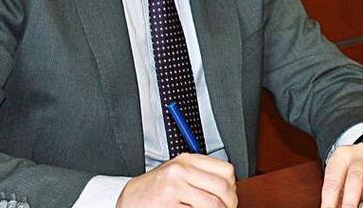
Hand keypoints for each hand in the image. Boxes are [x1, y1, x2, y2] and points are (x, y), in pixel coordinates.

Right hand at [117, 153, 236, 207]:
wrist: (130, 199)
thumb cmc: (155, 189)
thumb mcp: (178, 175)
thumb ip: (200, 176)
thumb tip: (228, 189)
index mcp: (187, 160)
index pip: (225, 171)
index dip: (232, 188)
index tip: (230, 199)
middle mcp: (181, 170)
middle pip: (222, 188)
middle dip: (229, 204)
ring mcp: (174, 187)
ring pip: (213, 204)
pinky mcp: (168, 204)